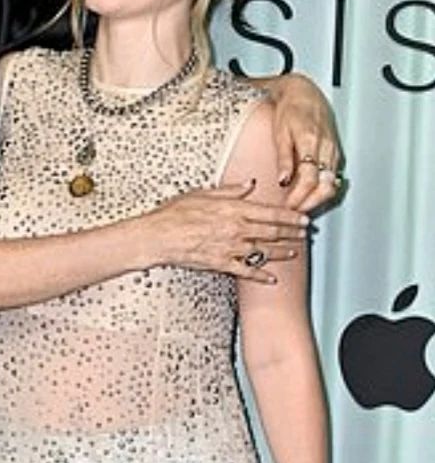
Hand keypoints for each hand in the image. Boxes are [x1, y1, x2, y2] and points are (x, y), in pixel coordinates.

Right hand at [138, 181, 307, 283]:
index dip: (290, 216)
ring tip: (294, 251)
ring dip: (282, 252)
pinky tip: (271, 277)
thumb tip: (249, 184)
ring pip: (264, 251)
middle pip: (272, 232)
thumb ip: (229, 190)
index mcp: (233, 209)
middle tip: (305, 233)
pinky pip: (246, 270)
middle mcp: (236, 229)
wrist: (158, 236)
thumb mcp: (202, 193)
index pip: (270, 212)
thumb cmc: (175, 213)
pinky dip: (261, 275)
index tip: (303, 217)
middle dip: (292, 232)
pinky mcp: (222, 263)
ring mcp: (230, 248)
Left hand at [267, 73, 341, 210]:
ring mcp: (334, 150)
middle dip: (311, 203)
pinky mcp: (336, 151)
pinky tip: (314, 194)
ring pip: (332, 183)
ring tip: (302, 206)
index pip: (309, 179)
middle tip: (295, 211)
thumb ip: (283, 158)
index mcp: (311, 142)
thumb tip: (282, 180)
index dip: (300, 197)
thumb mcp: (280, 132)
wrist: (304, 93)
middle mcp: (326, 147)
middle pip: (325, 186)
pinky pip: (334, 175)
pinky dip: (325, 188)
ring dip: (318, 199)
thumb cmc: (289, 109)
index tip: (288, 206)